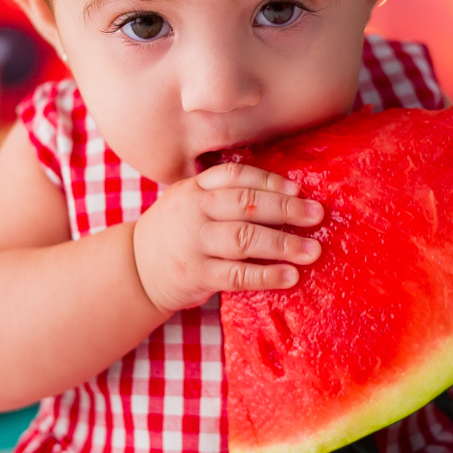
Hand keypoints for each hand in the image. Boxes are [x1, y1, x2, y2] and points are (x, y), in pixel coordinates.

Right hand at [132, 163, 323, 313]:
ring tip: (312, 251)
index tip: (298, 189)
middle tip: (317, 215)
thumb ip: (223, 194)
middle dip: (285, 208)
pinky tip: (290, 276)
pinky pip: (237, 274)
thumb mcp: (189, 201)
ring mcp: (194, 243)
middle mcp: (194, 211)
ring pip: (244, 239)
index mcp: (195, 188)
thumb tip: (285, 193)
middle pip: (245, 204)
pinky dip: (266, 275)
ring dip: (283, 244)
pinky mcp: (196, 275)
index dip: (269, 181)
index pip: (235, 176)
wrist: (136, 269)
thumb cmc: (177, 232)